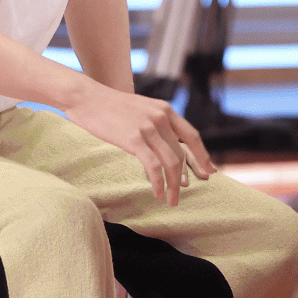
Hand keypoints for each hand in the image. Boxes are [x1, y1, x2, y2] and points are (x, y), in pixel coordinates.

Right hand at [62, 81, 213, 205]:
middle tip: (185, 193)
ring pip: (171, 162)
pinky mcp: (134, 139)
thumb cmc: (109, 106)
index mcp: (165, 109)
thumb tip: (164, 141)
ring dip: (174, 185)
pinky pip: (153, 166)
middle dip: (186, 176)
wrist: (87, 97)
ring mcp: (149, 128)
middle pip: (182, 153)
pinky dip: (158, 182)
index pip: (192, 135)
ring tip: (172, 200)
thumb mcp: (141, 108)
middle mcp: (162, 117)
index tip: (210, 170)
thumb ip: (155, 121)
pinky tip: (157, 193)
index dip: (202, 155)